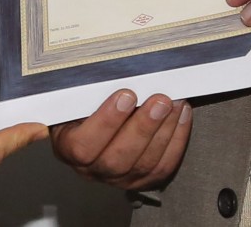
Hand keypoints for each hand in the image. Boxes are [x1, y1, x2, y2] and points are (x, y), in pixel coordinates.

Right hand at [52, 89, 191, 190]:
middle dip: (143, 127)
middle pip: (118, 159)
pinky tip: (182, 115)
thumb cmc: (86, 106)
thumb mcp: (76, 97)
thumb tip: (114, 70)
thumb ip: (88, 91)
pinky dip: (177, 140)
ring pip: (144, 164)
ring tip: (175, 104)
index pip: (83, 145)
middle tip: (160, 100)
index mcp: (68, 148)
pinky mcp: (143, 180)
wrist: (96, 125)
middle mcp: (92, 170)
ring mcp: (119, 179)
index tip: (126, 95)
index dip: (107, 122)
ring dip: (164, 131)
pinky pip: (164, 166)